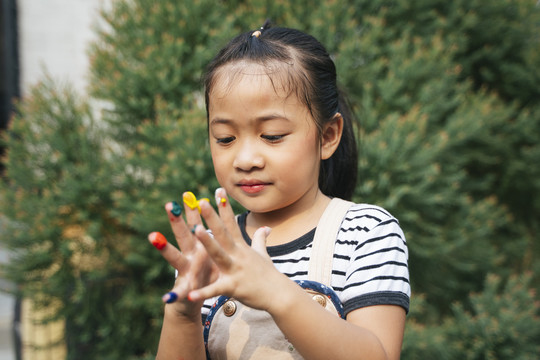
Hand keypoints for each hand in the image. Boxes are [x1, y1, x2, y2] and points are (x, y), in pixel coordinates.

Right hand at [148, 192, 218, 318]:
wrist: (195, 298)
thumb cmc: (208, 272)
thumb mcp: (214, 252)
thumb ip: (216, 236)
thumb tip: (222, 217)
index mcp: (198, 246)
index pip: (194, 224)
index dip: (192, 210)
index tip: (189, 193)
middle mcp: (188, 255)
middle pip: (182, 234)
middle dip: (176, 220)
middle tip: (169, 204)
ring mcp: (184, 271)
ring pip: (173, 257)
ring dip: (164, 247)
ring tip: (153, 236)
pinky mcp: (184, 289)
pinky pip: (178, 292)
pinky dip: (173, 295)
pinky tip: (166, 298)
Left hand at [187, 188, 287, 311]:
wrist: (280, 295)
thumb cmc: (269, 275)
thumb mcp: (264, 254)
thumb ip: (261, 239)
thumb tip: (267, 227)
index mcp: (242, 247)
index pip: (232, 223)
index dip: (224, 207)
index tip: (218, 190)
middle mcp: (238, 255)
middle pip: (223, 233)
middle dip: (212, 217)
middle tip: (202, 202)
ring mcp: (236, 270)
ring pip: (219, 254)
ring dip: (208, 242)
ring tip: (195, 230)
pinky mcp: (233, 287)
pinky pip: (215, 289)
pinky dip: (203, 292)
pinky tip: (189, 294)